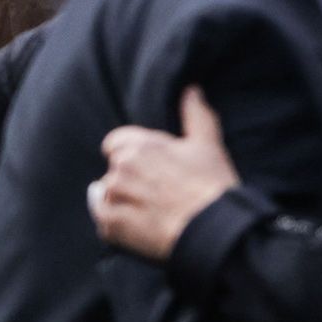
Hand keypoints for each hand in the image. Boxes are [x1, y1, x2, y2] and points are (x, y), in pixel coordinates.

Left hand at [87, 87, 238, 260]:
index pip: (114, 144)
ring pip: (109, 198)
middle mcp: (121, 168)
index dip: (133, 157)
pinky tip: (144, 231)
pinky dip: (120, 229)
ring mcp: (115, 197)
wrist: (215, 230)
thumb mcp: (209, 146)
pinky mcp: (112, 225)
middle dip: (131, 183)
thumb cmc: (213, 186)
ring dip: (125, 206)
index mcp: (141, 146)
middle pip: (114, 173)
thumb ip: (196, 115)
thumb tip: (192, 90)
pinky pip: (106, 225)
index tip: (153, 172)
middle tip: (160, 197)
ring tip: (154, 216)